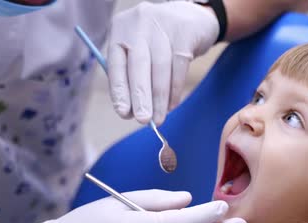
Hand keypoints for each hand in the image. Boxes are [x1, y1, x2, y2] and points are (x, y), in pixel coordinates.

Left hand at [107, 1, 218, 124]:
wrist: (192, 17)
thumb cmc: (158, 42)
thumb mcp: (139, 50)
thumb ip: (131, 75)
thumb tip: (130, 112)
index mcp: (120, 29)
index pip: (115, 63)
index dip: (119, 89)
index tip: (123, 112)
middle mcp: (139, 23)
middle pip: (139, 65)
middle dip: (141, 96)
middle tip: (143, 120)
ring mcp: (163, 25)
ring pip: (160, 69)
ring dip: (160, 99)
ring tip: (159, 118)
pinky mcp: (185, 33)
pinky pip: (179, 67)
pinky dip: (175, 90)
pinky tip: (172, 104)